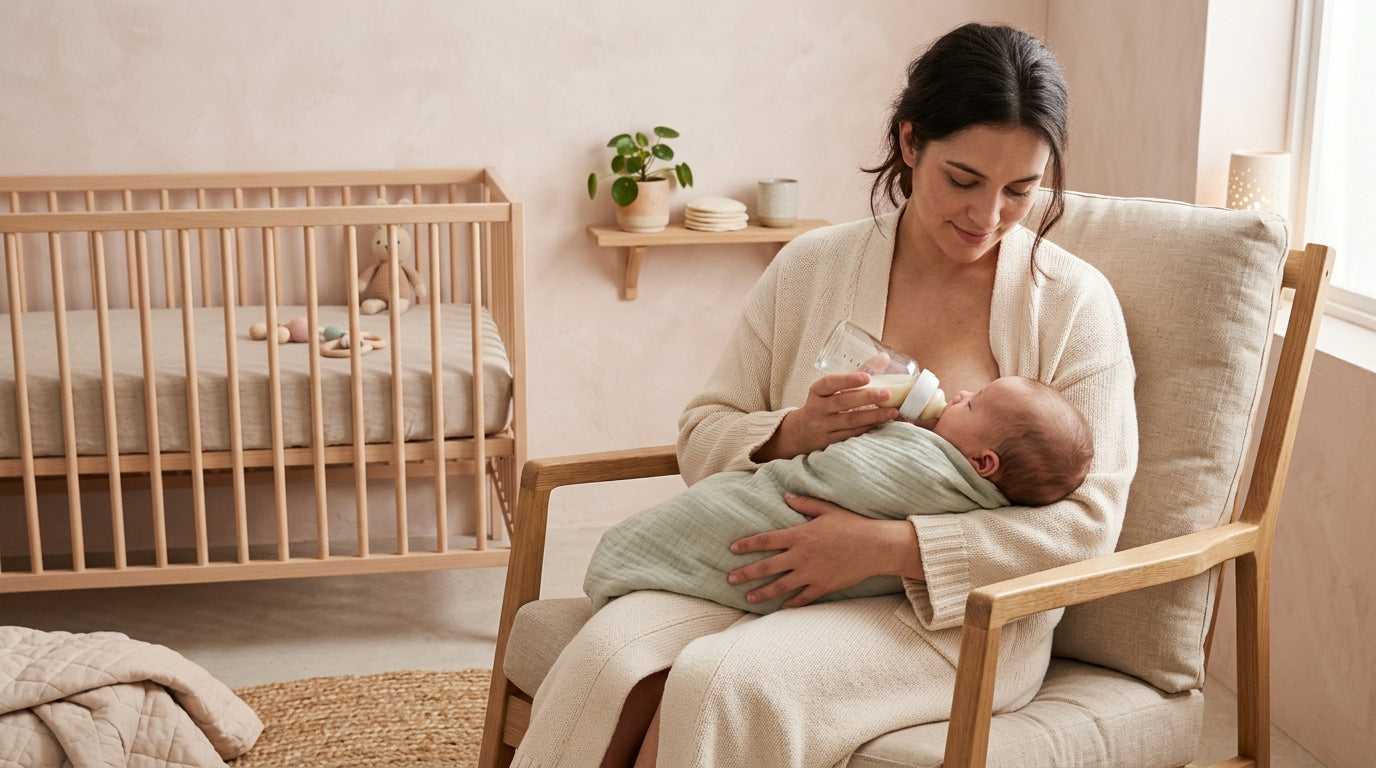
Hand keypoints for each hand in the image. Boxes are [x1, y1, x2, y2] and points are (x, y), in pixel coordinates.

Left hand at [727, 493, 919, 608]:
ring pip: (781, 586)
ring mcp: (812, 574)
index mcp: (800, 535)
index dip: (747, 544)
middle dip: (747, 573)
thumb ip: (804, 503)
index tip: (733, 549)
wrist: (876, 547)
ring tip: (748, 597)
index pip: (766, 540)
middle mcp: (801, 556)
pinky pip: (803, 598)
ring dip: (762, 592)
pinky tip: (779, 608)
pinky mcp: (824, 586)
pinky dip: (790, 604)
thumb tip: (786, 496)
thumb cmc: (853, 525)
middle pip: (767, 566)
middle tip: (730, 579)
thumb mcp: (827, 509)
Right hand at [754, 372, 897, 460]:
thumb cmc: (823, 404)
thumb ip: (857, 374)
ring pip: (850, 421)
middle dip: (866, 398)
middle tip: (887, 394)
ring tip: (892, 412)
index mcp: (817, 392)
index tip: (866, 377)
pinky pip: (851, 434)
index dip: (847, 380)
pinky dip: (868, 428)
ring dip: (873, 416)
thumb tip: (884, 358)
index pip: (829, 383)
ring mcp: (822, 427)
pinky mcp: (828, 442)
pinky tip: (881, 423)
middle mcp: (817, 409)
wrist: (801, 432)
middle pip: (842, 402)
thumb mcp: (831, 389)